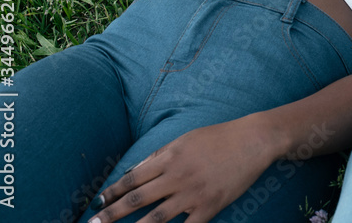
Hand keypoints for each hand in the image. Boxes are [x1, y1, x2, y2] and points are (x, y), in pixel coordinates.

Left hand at [91, 115, 279, 222]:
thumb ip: (159, 155)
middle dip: (112, 213)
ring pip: (155, 219)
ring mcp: (193, 194)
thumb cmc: (219, 137)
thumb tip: (135, 171)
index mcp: (170, 157)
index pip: (133, 178)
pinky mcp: (210, 206)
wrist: (253, 140)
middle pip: (137, 200)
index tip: (99, 201)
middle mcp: (177, 176)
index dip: (113, 191)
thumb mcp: (185, 139)